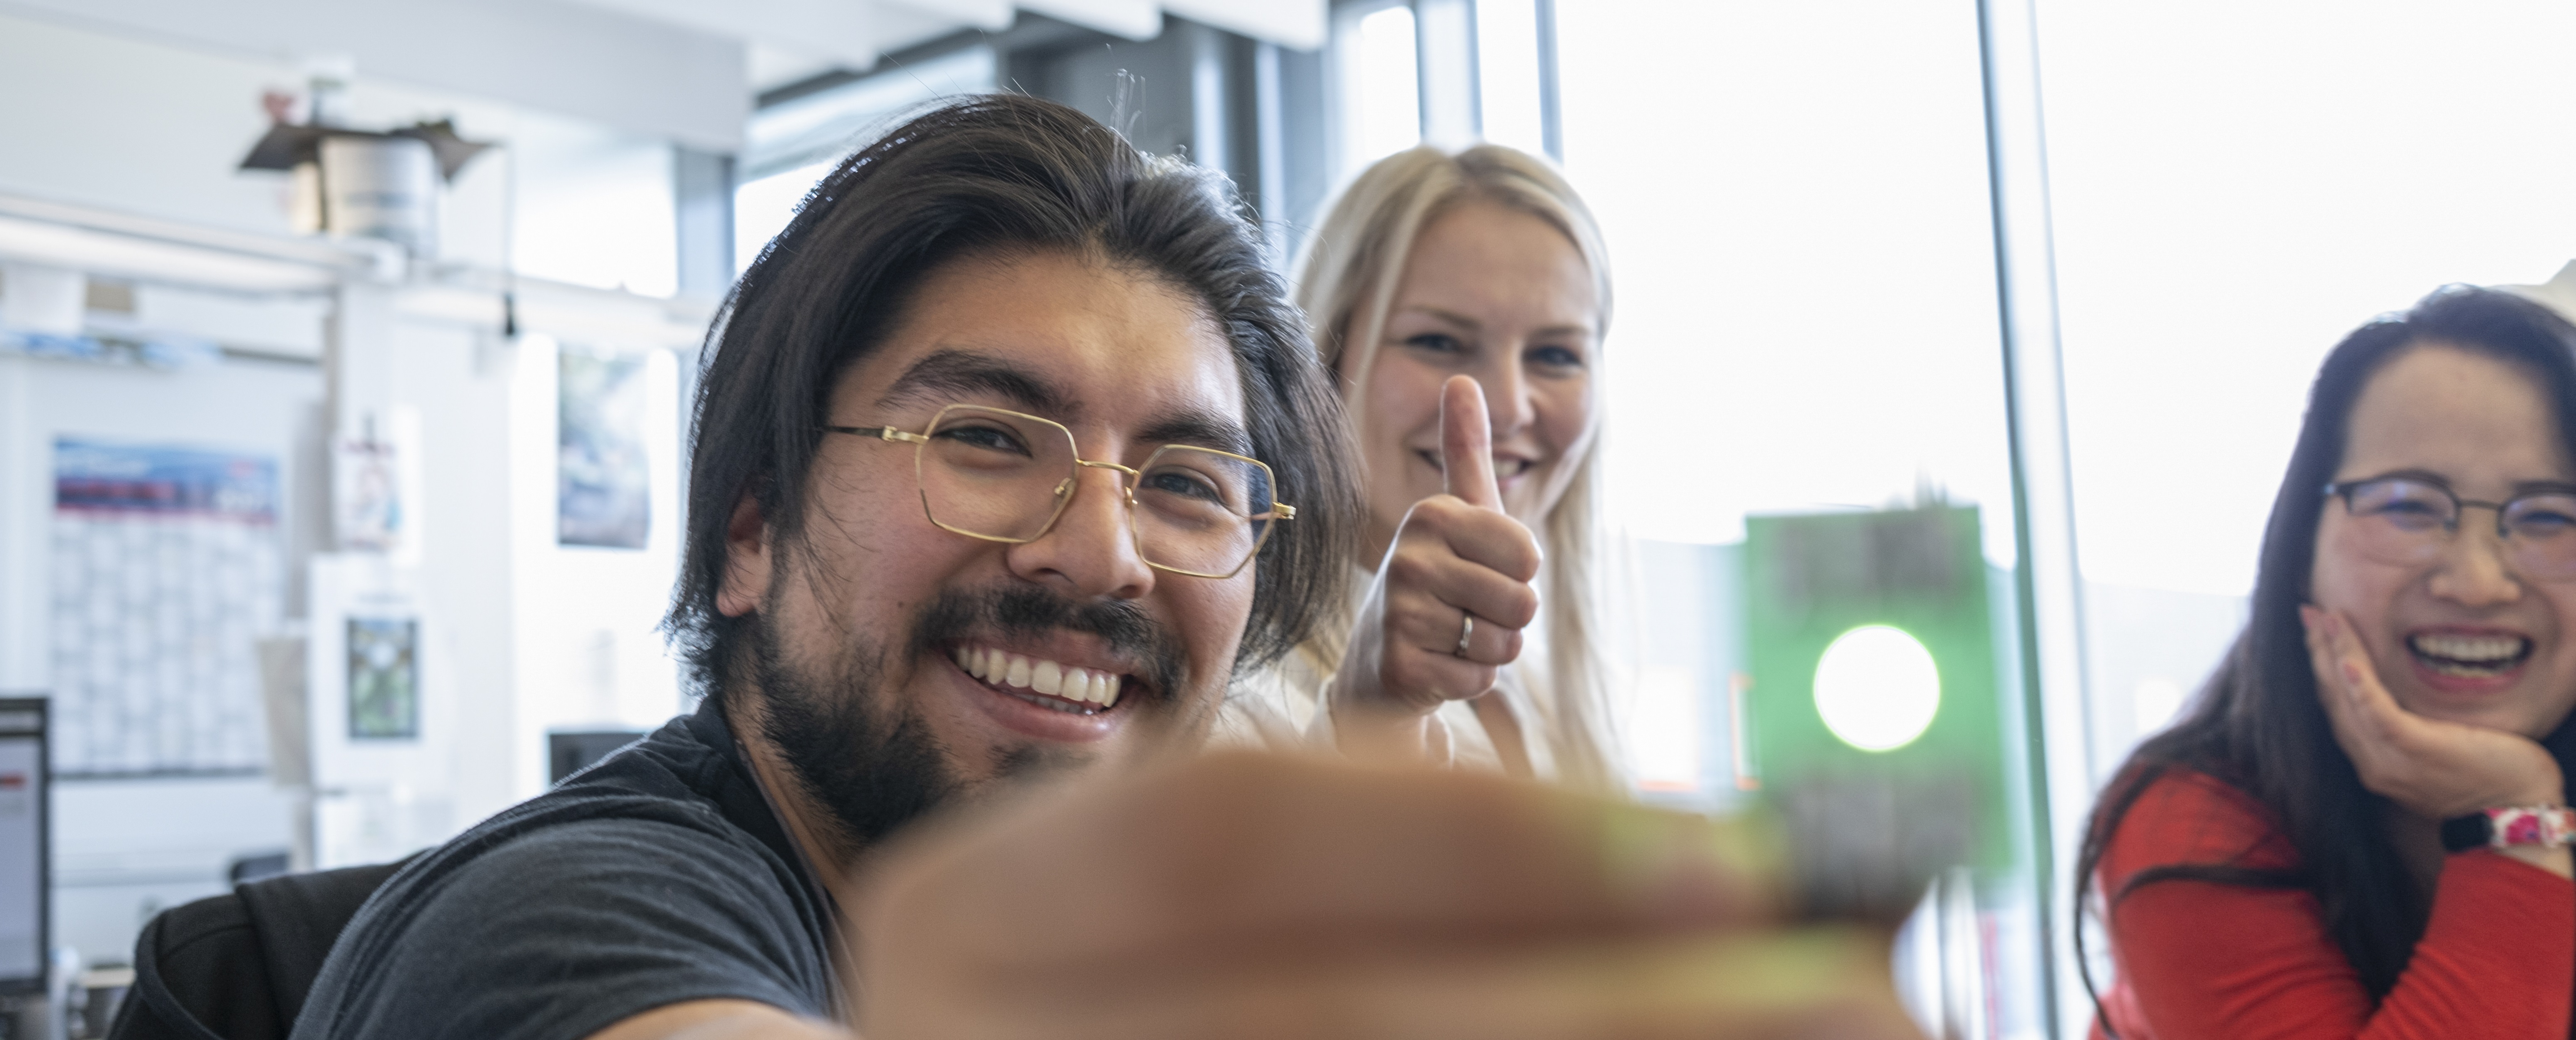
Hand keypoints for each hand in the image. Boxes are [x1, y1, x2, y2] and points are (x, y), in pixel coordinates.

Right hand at [848, 753, 1924, 1039]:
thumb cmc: (1136, 991)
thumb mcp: (1206, 910)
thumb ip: (1406, 867)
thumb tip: (1709, 863)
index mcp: (965, 910)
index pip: (1226, 832)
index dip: (1486, 832)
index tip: (1739, 846)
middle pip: (1321, 1013)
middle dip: (1604, 999)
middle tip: (1851, 985)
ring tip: (1829, 1039)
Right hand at [1331, 377, 1542, 756]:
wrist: (1378, 661)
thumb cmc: (1437, 581)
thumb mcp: (1457, 515)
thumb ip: (1465, 450)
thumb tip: (1462, 377)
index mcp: (1432, 514)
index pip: (1529, 555)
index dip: (1518, 574)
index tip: (1478, 571)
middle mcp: (1409, 557)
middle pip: (1523, 603)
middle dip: (1506, 619)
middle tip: (1464, 612)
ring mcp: (1400, 613)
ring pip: (1504, 645)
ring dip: (1488, 651)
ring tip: (1450, 638)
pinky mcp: (1399, 667)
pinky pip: (1480, 680)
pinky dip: (1468, 681)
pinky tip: (1436, 667)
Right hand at [2302, 605, 2564, 819]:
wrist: (2515, 810)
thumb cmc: (2488, 775)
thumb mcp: (2437, 749)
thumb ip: (2410, 727)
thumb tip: (2400, 691)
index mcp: (2373, 760)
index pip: (2337, 707)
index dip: (2321, 666)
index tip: (2316, 629)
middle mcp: (2370, 763)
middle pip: (2332, 700)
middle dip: (2318, 652)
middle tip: (2309, 612)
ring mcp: (2388, 760)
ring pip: (2348, 702)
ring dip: (2333, 656)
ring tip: (2327, 619)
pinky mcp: (2415, 750)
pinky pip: (2378, 716)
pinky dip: (2359, 687)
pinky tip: (2348, 662)